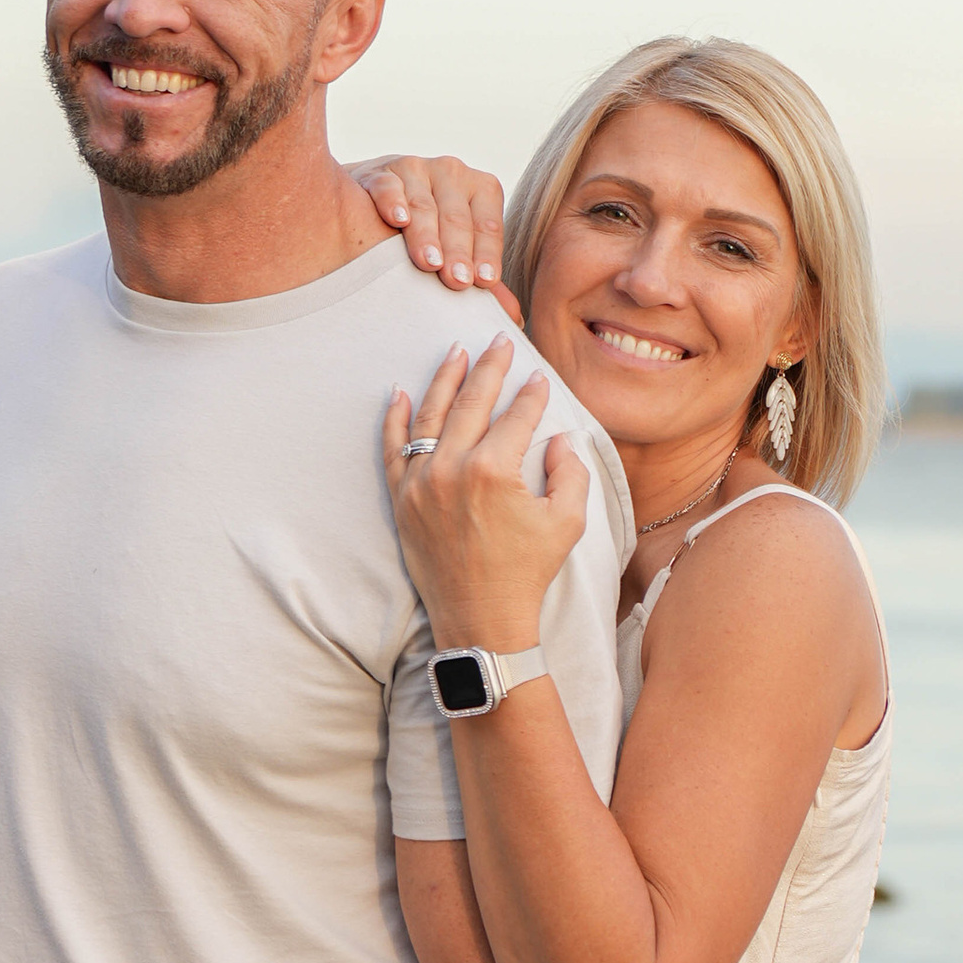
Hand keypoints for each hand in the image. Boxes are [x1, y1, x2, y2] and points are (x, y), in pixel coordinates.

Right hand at [356, 154, 522, 320]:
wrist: (373, 207)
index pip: (487, 225)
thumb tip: (511, 316)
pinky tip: (397, 220)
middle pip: (456, 218)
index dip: (486, 254)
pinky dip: (392, 202)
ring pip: (423, 205)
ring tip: (430, 263)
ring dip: (426, 235)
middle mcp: (452, 174)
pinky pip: (388, 188)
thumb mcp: (459, 249)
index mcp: (481, 190)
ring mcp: (415, 170)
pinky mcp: (380, 175)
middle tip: (458, 282)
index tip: (484, 282)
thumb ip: (481, 278)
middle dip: (458, 251)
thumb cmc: (430, 235)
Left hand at [385, 337, 590, 655]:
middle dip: (488, 367)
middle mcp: (452, 470)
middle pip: (471, 402)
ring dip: (443, 379)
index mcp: (495, 471)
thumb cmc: (527, 574)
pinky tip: (400, 393)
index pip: (517, 416)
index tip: (539, 378)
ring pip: (430, 417)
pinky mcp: (403, 501)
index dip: (532, 394)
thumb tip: (558, 438)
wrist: (481, 622)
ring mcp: (421, 484)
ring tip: (454, 351)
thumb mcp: (566, 522)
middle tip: (498, 340)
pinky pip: (393, 450)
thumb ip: (568, 472)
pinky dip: (396, 420)